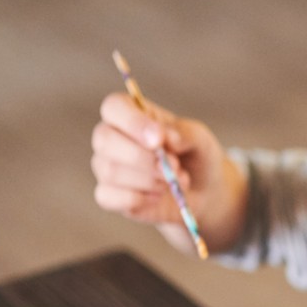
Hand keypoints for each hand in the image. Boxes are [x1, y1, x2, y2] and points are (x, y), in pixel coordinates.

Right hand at [91, 92, 245, 253]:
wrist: (201, 192)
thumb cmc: (195, 156)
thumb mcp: (200, 139)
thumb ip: (184, 133)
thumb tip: (166, 139)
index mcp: (129, 112)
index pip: (114, 107)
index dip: (133, 123)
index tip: (159, 140)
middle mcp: (110, 136)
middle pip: (105, 140)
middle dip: (142, 158)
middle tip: (173, 167)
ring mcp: (105, 165)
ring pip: (110, 171)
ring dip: (148, 181)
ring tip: (173, 182)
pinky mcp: (108, 194)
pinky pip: (108, 197)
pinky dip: (137, 199)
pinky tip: (157, 197)